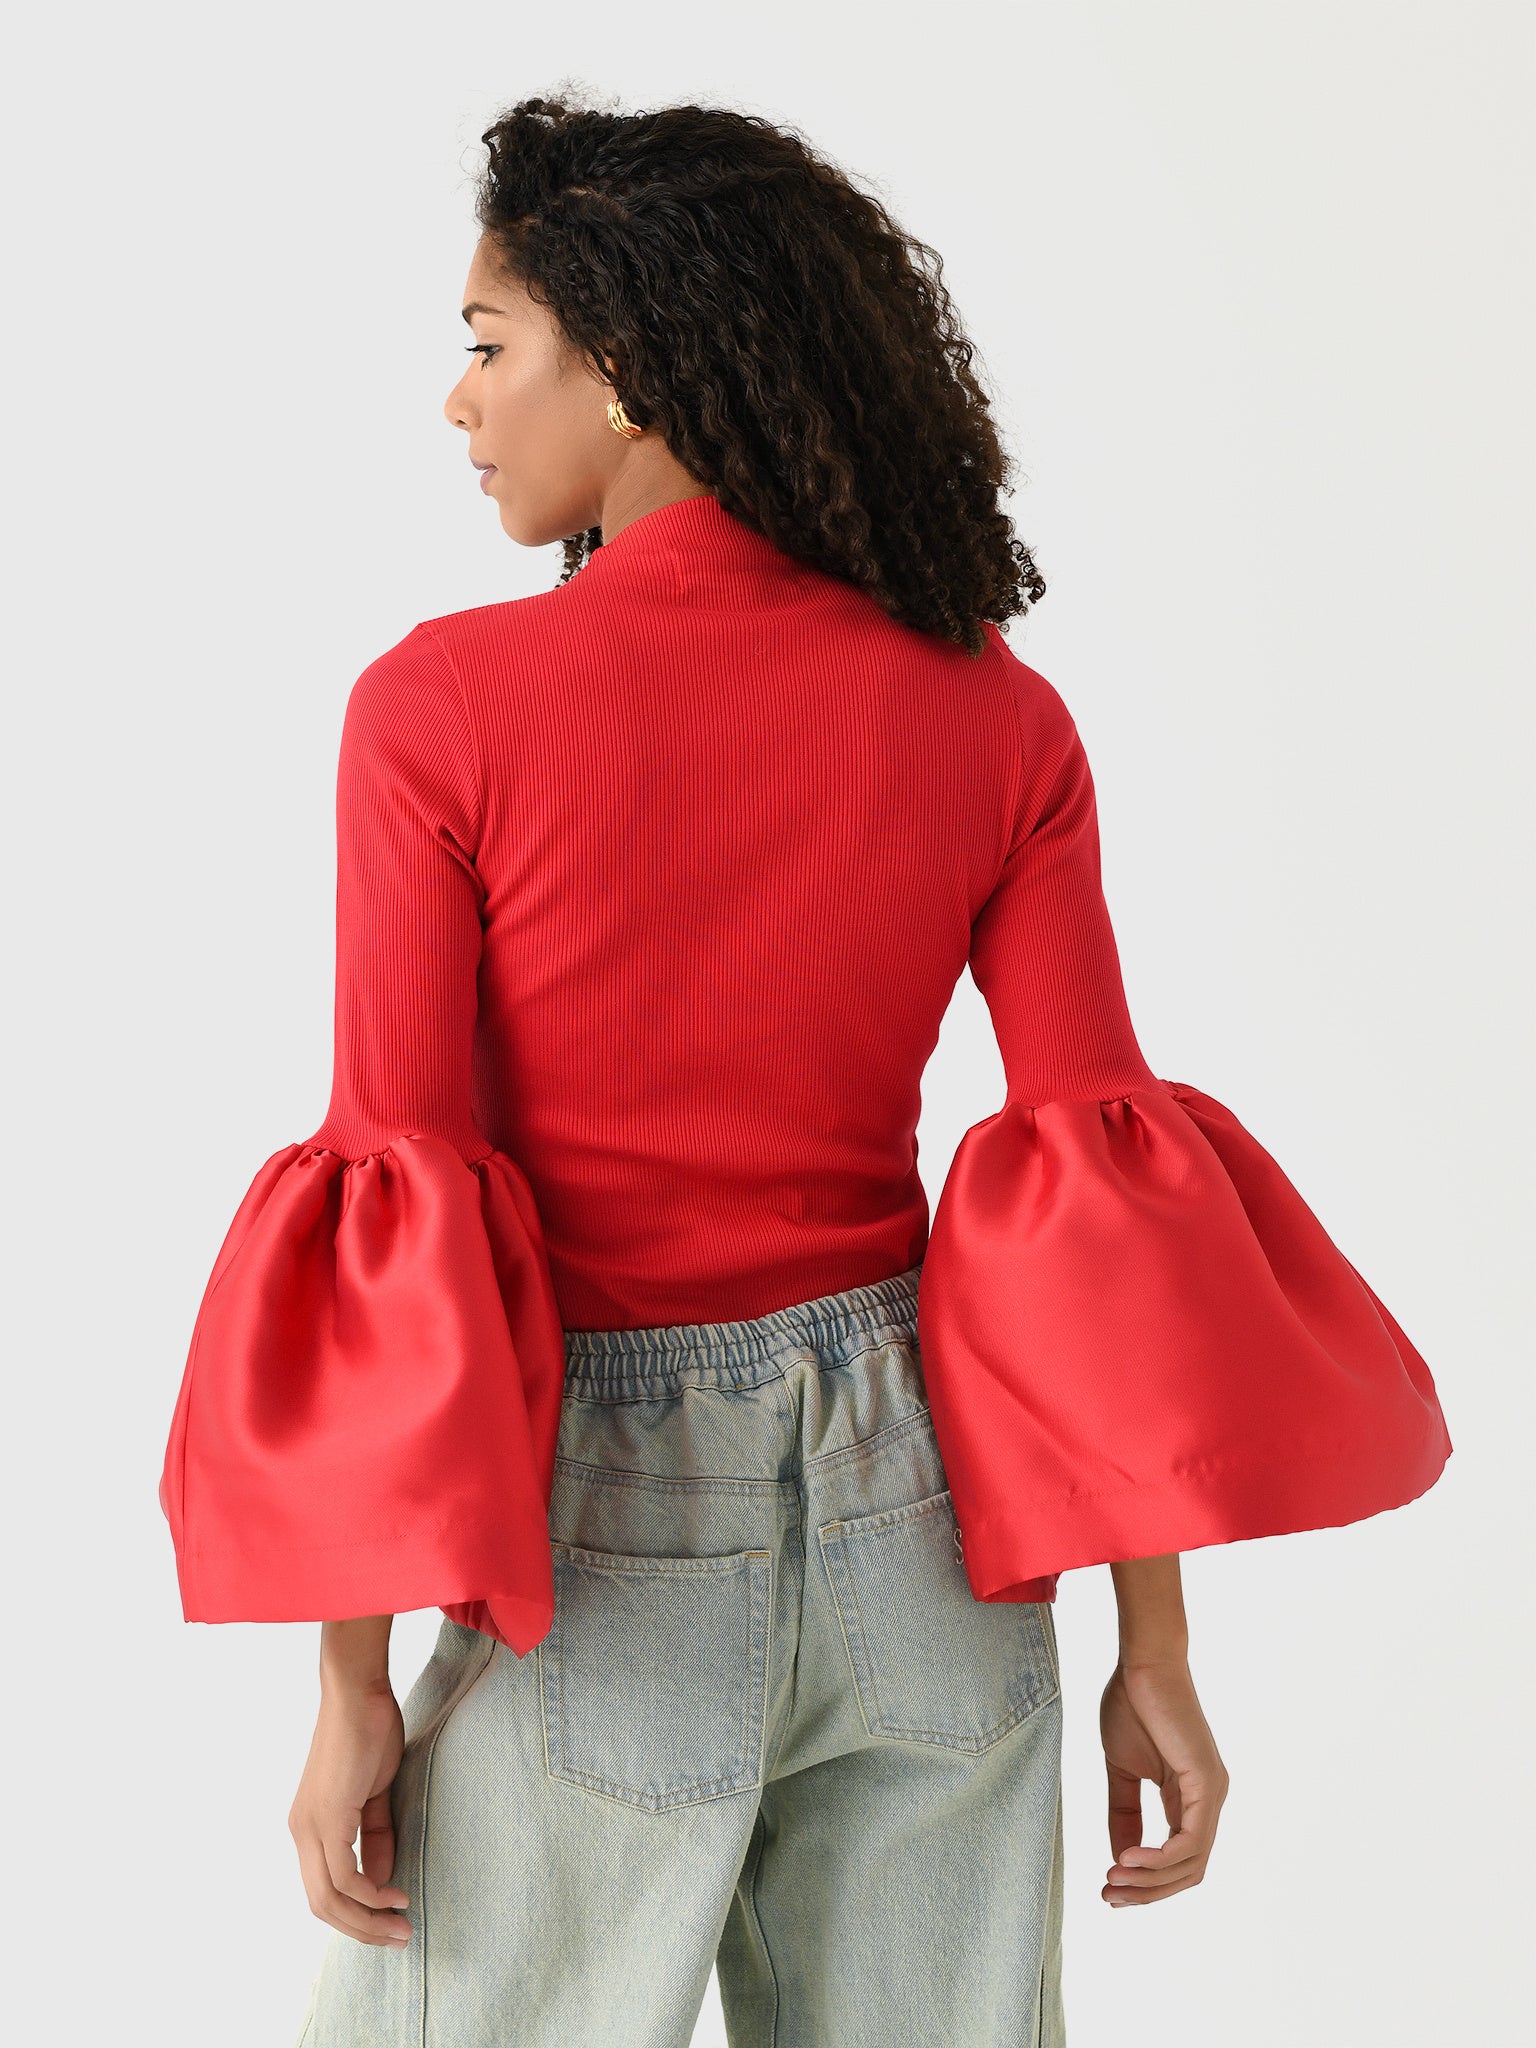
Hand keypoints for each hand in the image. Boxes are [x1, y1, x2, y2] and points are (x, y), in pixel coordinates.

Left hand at [288, 1680, 411, 1947]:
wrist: (358, 1692)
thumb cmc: (369, 1732)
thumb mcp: (375, 1793)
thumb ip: (375, 1835)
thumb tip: (381, 1877)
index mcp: (309, 1826)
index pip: (323, 1890)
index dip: (354, 1915)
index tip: (389, 1922)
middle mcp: (302, 1832)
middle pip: (321, 1905)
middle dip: (360, 1930)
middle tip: (398, 1938)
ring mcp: (311, 1826)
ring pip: (329, 1898)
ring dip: (366, 1921)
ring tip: (401, 1926)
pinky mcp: (327, 1817)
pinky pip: (344, 1875)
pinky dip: (370, 1894)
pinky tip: (395, 1894)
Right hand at [1099, 1654, 1228, 1905]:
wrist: (1142, 1662)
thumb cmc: (1132, 1704)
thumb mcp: (1122, 1770)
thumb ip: (1123, 1812)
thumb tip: (1119, 1858)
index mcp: (1189, 1799)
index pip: (1178, 1860)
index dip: (1145, 1883)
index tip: (1108, 1889)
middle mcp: (1208, 1801)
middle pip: (1187, 1872)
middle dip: (1147, 1892)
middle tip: (1108, 1895)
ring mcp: (1212, 1793)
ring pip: (1190, 1864)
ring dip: (1149, 1881)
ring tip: (1112, 1878)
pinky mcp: (1206, 1783)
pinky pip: (1190, 1842)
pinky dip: (1159, 1859)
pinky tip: (1127, 1859)